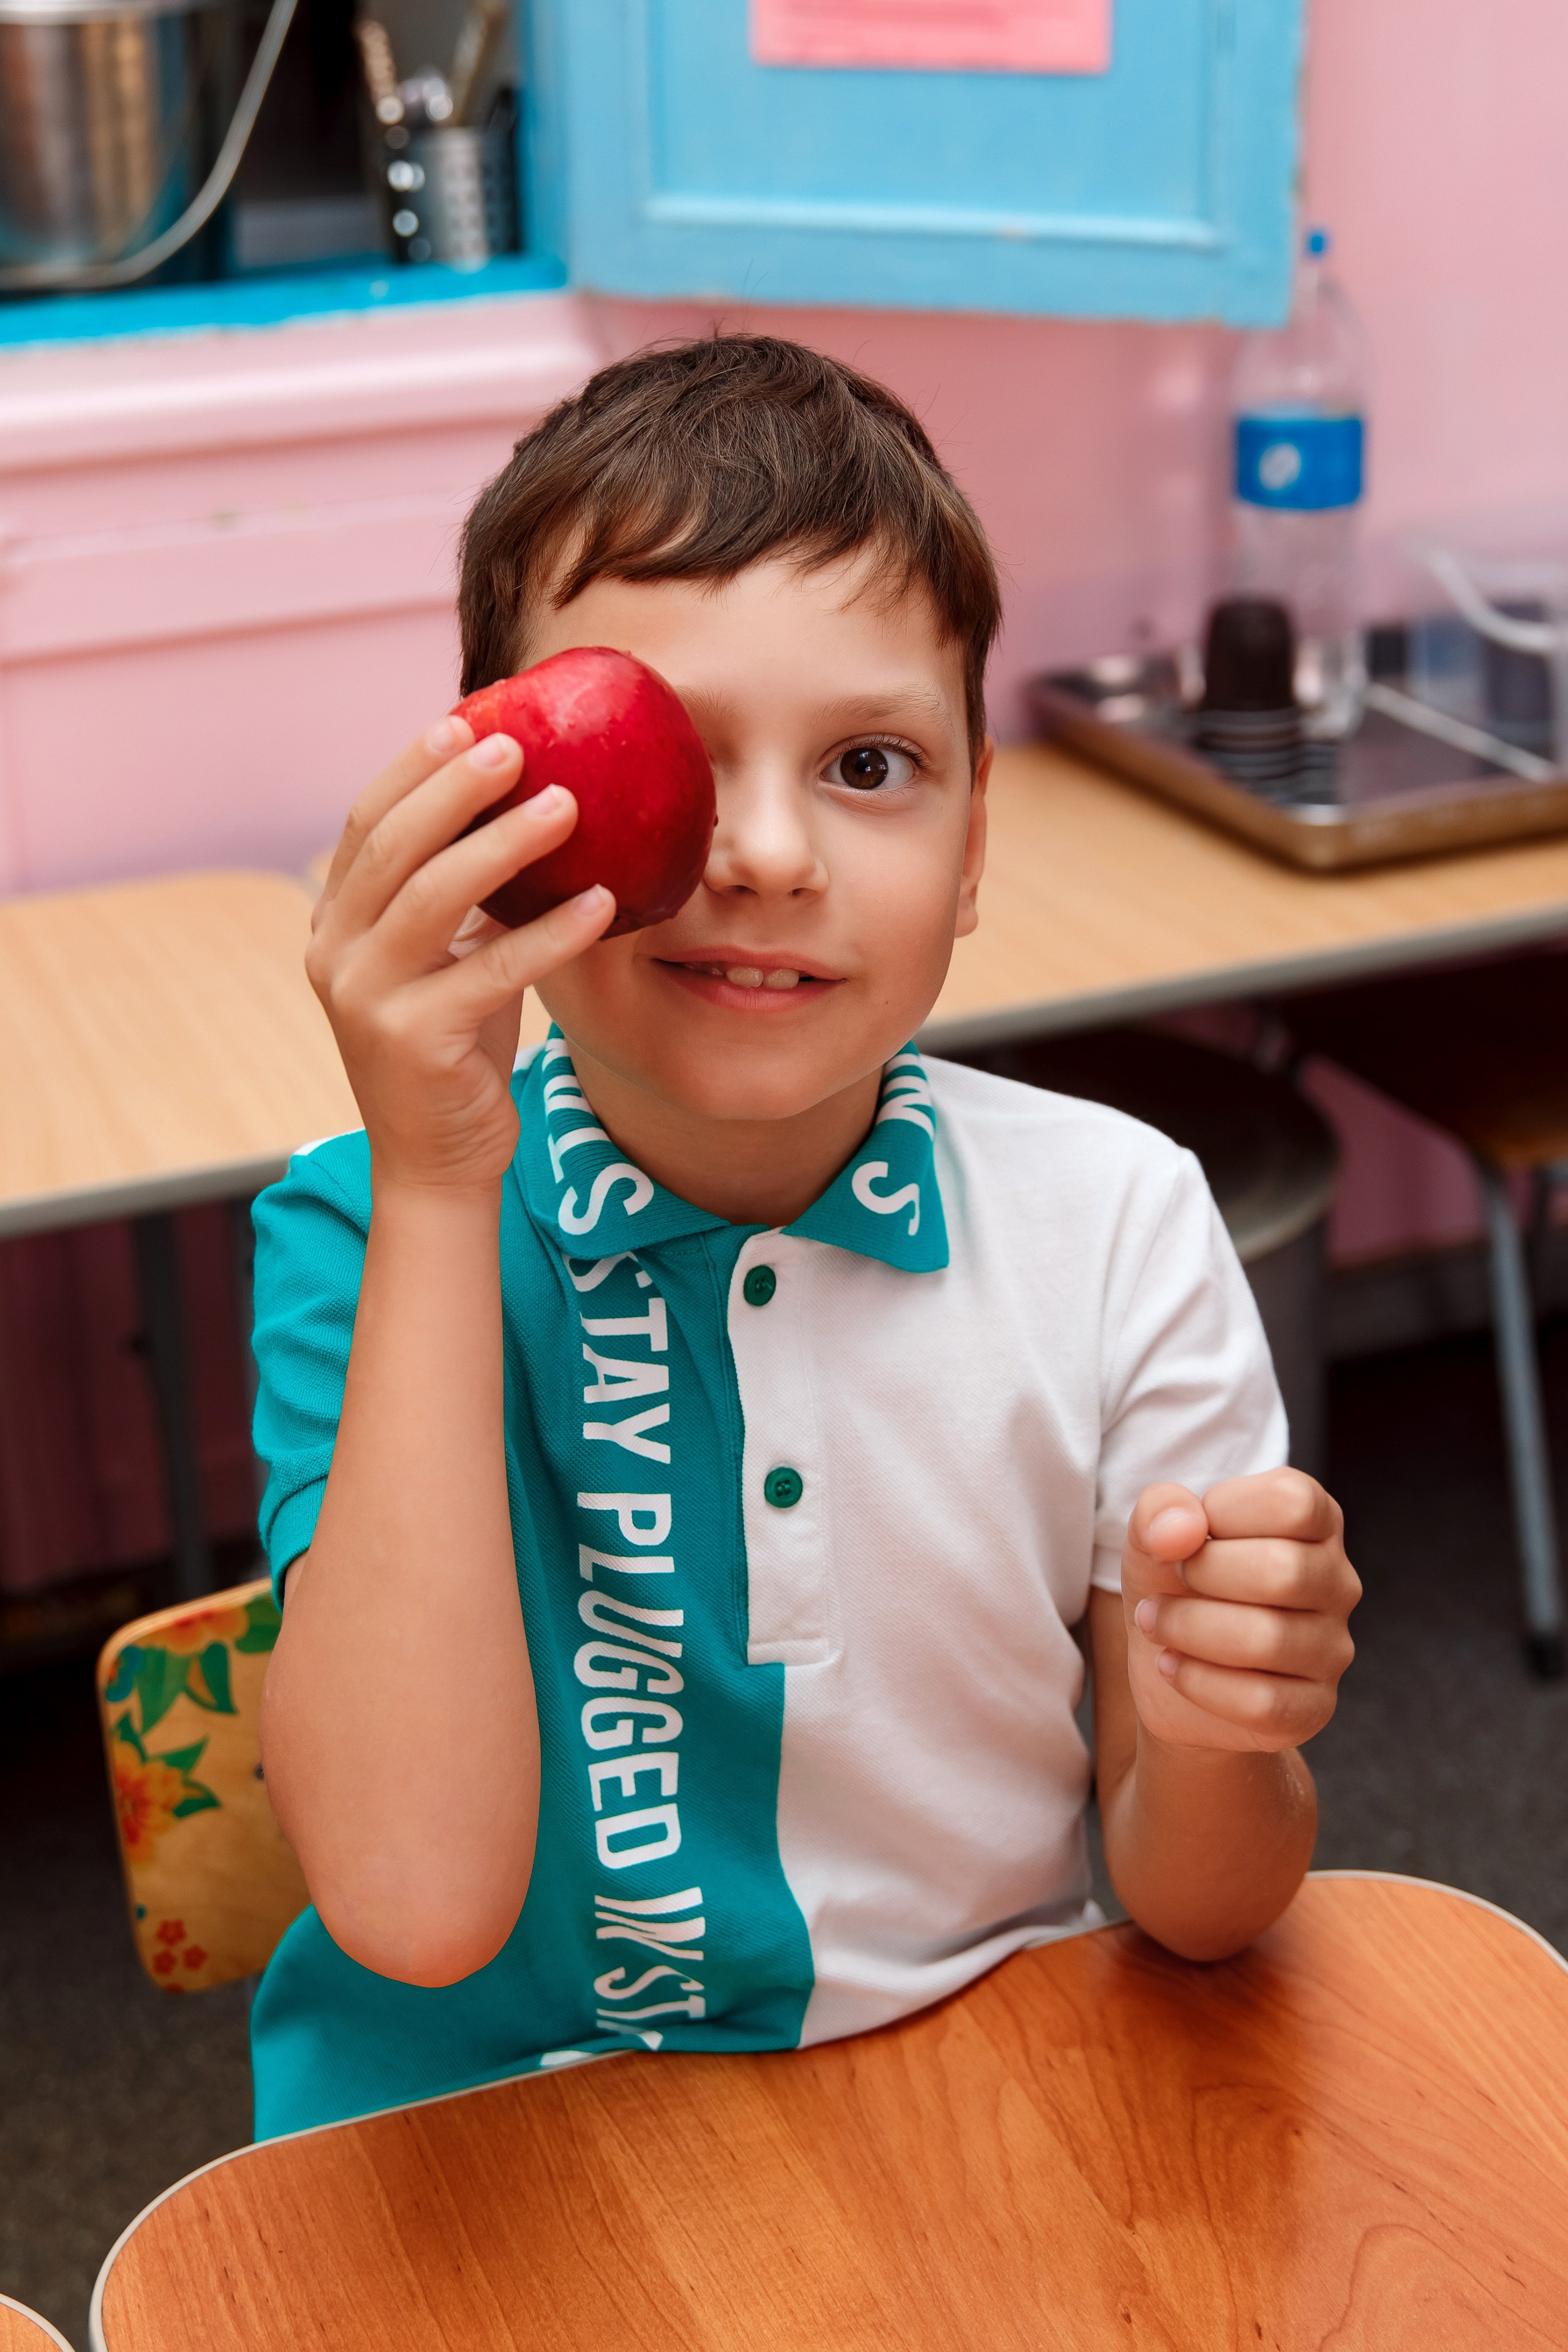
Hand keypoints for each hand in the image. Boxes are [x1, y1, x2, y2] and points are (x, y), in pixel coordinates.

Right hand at [307, 715, 615, 1193]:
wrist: (438, 1161)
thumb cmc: (456, 1048)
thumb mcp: (450, 957)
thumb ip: (461, 895)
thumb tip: (529, 804)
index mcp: (337, 922)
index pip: (367, 824)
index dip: (413, 768)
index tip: (465, 719)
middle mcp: (336, 952)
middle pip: (394, 845)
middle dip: (455, 787)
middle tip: (518, 744)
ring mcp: (366, 997)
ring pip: (435, 897)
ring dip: (505, 843)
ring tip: (568, 805)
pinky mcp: (412, 1040)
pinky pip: (491, 971)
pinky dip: (549, 933)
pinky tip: (601, 902)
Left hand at [1119, 1470, 1359, 1753]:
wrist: (1169, 1664)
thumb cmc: (1175, 1583)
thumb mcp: (1154, 1533)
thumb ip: (1161, 1509)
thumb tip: (1180, 1530)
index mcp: (1316, 1523)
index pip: (1292, 1502)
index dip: (1224, 1510)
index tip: (1189, 1533)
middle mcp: (1338, 1583)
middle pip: (1284, 1571)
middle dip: (1202, 1574)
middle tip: (1168, 1582)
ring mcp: (1333, 1650)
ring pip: (1267, 1640)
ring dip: (1187, 1628)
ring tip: (1156, 1623)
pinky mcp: (1312, 1708)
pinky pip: (1261, 1702)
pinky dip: (1197, 1682)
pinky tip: (1172, 1666)